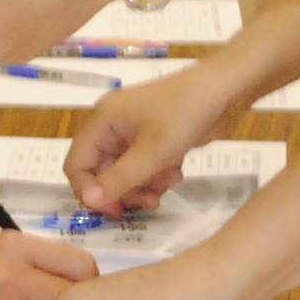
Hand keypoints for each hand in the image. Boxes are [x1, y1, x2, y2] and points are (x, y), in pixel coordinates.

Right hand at [63, 61, 246, 213]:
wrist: (224, 90)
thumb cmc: (183, 116)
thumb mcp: (152, 153)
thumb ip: (118, 180)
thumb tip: (86, 201)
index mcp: (102, 122)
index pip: (76, 164)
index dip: (90, 191)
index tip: (115, 210)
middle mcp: (112, 126)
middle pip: (102, 172)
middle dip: (124, 191)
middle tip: (148, 203)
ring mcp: (133, 132)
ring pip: (125, 172)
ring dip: (144, 185)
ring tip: (168, 184)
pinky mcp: (153, 137)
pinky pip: (143, 166)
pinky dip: (156, 175)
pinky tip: (175, 173)